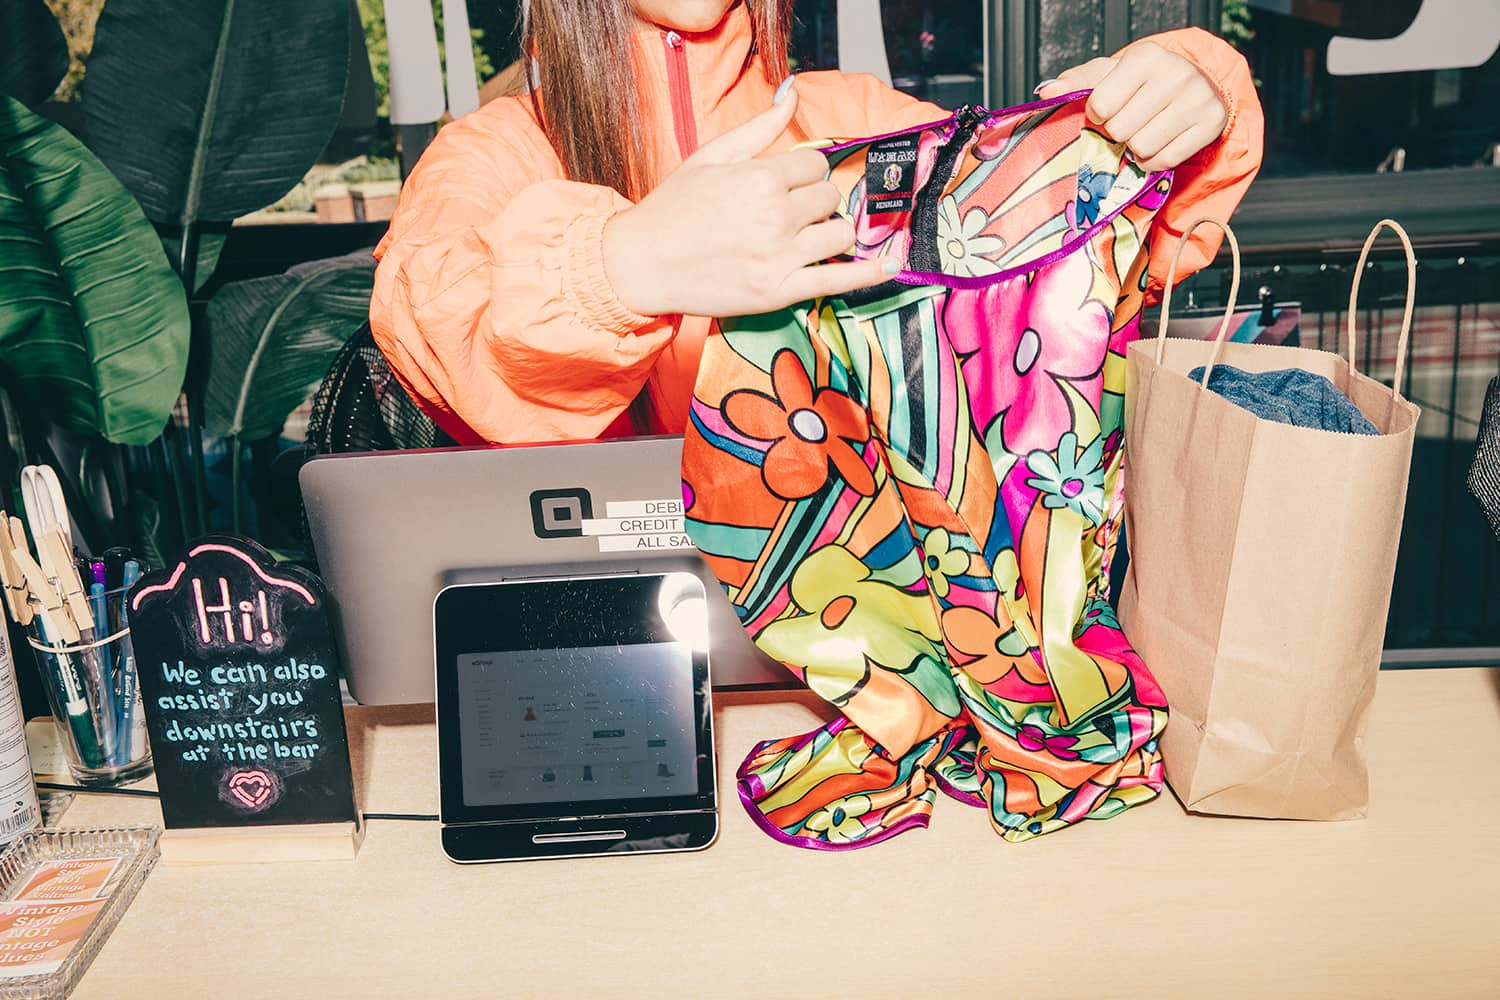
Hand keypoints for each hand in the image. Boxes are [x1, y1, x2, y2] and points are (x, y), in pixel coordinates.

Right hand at [603, 80, 897, 317]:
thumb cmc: (672, 208)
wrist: (641, 263)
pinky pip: (841, 280)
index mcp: (760, 178)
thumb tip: (792, 93)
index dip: (802, 172)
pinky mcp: (781, 291)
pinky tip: (894, 262)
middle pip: (829, 198)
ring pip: (839, 233)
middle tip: (785, 210)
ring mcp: (781, 257)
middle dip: (814, 200)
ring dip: (830, 230)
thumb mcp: (711, 155)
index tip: (784, 183)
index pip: (814, 166)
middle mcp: (776, 217)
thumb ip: (758, 128)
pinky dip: (872, 272)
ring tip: (807, 234)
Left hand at [1036, 41, 1227, 171]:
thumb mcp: (1110, 74)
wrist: (1194, 83)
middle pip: (1120, 130)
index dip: (1098, 114)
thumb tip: (1046, 93)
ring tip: (1144, 130)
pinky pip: (1164, 160)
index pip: (1100, 106)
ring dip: (1136, 147)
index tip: (1108, 109)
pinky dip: (1154, 159)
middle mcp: (1176, 74)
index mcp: (1146, 57)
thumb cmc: (1143, 82)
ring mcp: (1197, 99)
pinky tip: (1159, 141)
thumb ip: (1077, 83)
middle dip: (1118, 132)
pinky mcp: (1211, 124)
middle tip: (1129, 121)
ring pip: (1142, 148)